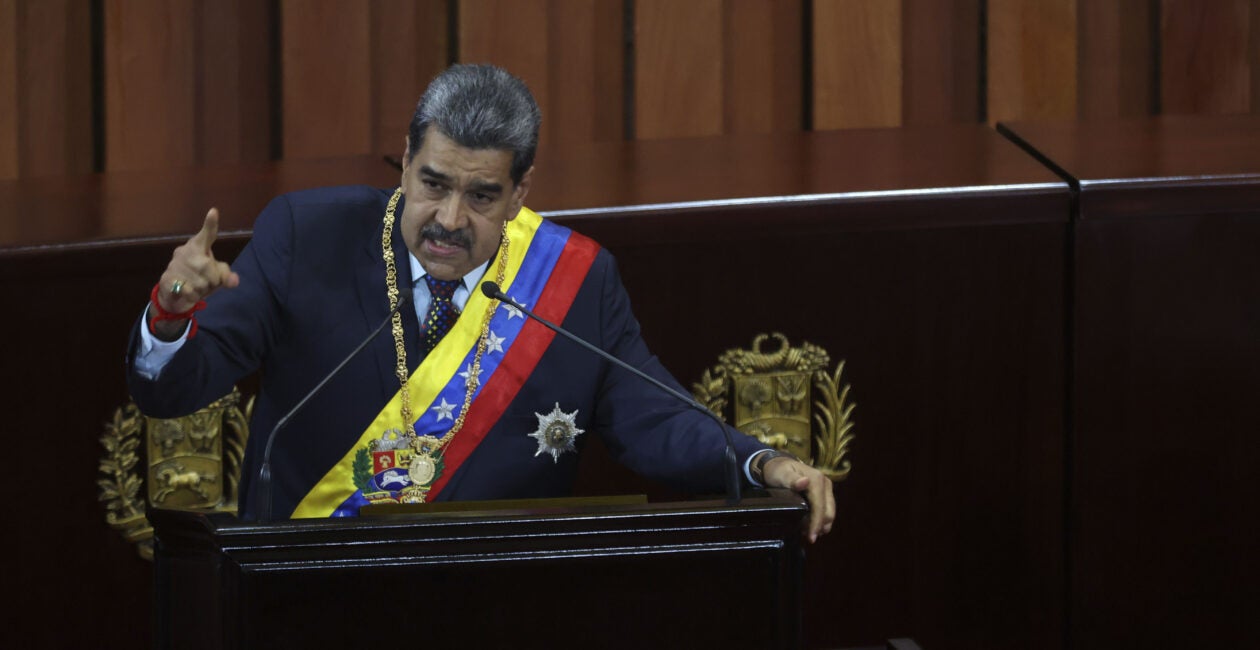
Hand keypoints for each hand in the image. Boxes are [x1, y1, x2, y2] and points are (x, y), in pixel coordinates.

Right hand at [152, 209, 239, 336]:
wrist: (175, 297)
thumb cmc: (199, 281)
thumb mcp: (217, 278)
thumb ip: (226, 275)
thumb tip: (233, 280)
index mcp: (197, 247)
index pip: (206, 235)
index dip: (210, 224)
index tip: (214, 212)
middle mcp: (184, 252)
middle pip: (208, 267)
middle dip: (213, 280)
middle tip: (206, 282)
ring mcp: (174, 265)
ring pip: (201, 281)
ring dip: (203, 290)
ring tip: (196, 287)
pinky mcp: (167, 279)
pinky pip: (189, 290)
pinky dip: (192, 295)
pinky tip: (187, 293)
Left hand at [762, 456, 834, 542]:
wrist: (778, 464)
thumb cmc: (778, 471)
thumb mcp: (781, 474)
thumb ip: (792, 479)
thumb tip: (804, 482)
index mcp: (817, 480)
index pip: (820, 506)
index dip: (817, 523)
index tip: (811, 537)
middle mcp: (825, 483)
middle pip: (828, 511)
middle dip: (820, 526)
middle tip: (808, 538)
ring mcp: (826, 488)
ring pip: (829, 512)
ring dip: (821, 524)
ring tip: (808, 533)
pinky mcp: (824, 493)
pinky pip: (825, 509)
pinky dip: (819, 519)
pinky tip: (810, 526)